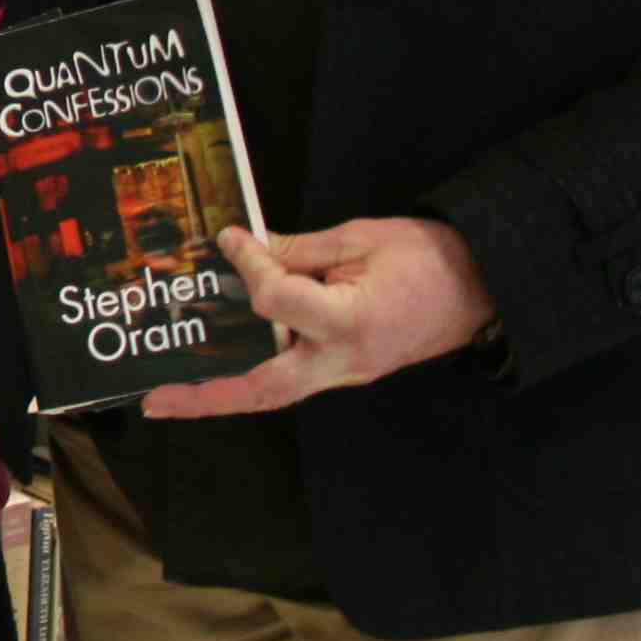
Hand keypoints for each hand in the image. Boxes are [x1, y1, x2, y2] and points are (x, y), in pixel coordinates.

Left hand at [140, 219, 495, 418]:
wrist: (486, 288)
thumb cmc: (431, 258)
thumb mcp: (362, 238)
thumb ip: (301, 250)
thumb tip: (251, 249)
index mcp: (350, 323)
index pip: (275, 302)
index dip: (247, 266)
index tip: (230, 239)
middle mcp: (344, 361)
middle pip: (264, 390)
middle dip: (206, 398)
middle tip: (154, 401)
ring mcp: (347, 373)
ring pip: (275, 392)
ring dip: (223, 394)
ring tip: (172, 393)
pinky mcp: (347, 370)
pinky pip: (293, 377)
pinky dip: (255, 372)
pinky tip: (223, 362)